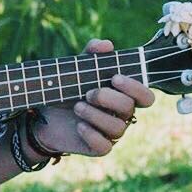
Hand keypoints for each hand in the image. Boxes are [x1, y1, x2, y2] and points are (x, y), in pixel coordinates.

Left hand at [31, 38, 154, 156]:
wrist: (46, 111)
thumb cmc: (69, 87)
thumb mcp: (78, 67)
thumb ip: (92, 53)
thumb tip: (108, 44)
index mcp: (122, 94)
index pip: (145, 95)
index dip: (136, 87)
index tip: (115, 78)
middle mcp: (121, 114)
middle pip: (129, 107)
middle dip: (108, 97)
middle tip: (88, 92)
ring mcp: (111, 132)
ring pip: (117, 128)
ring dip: (95, 114)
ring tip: (77, 106)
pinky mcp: (99, 146)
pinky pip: (105, 146)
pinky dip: (92, 134)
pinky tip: (79, 125)